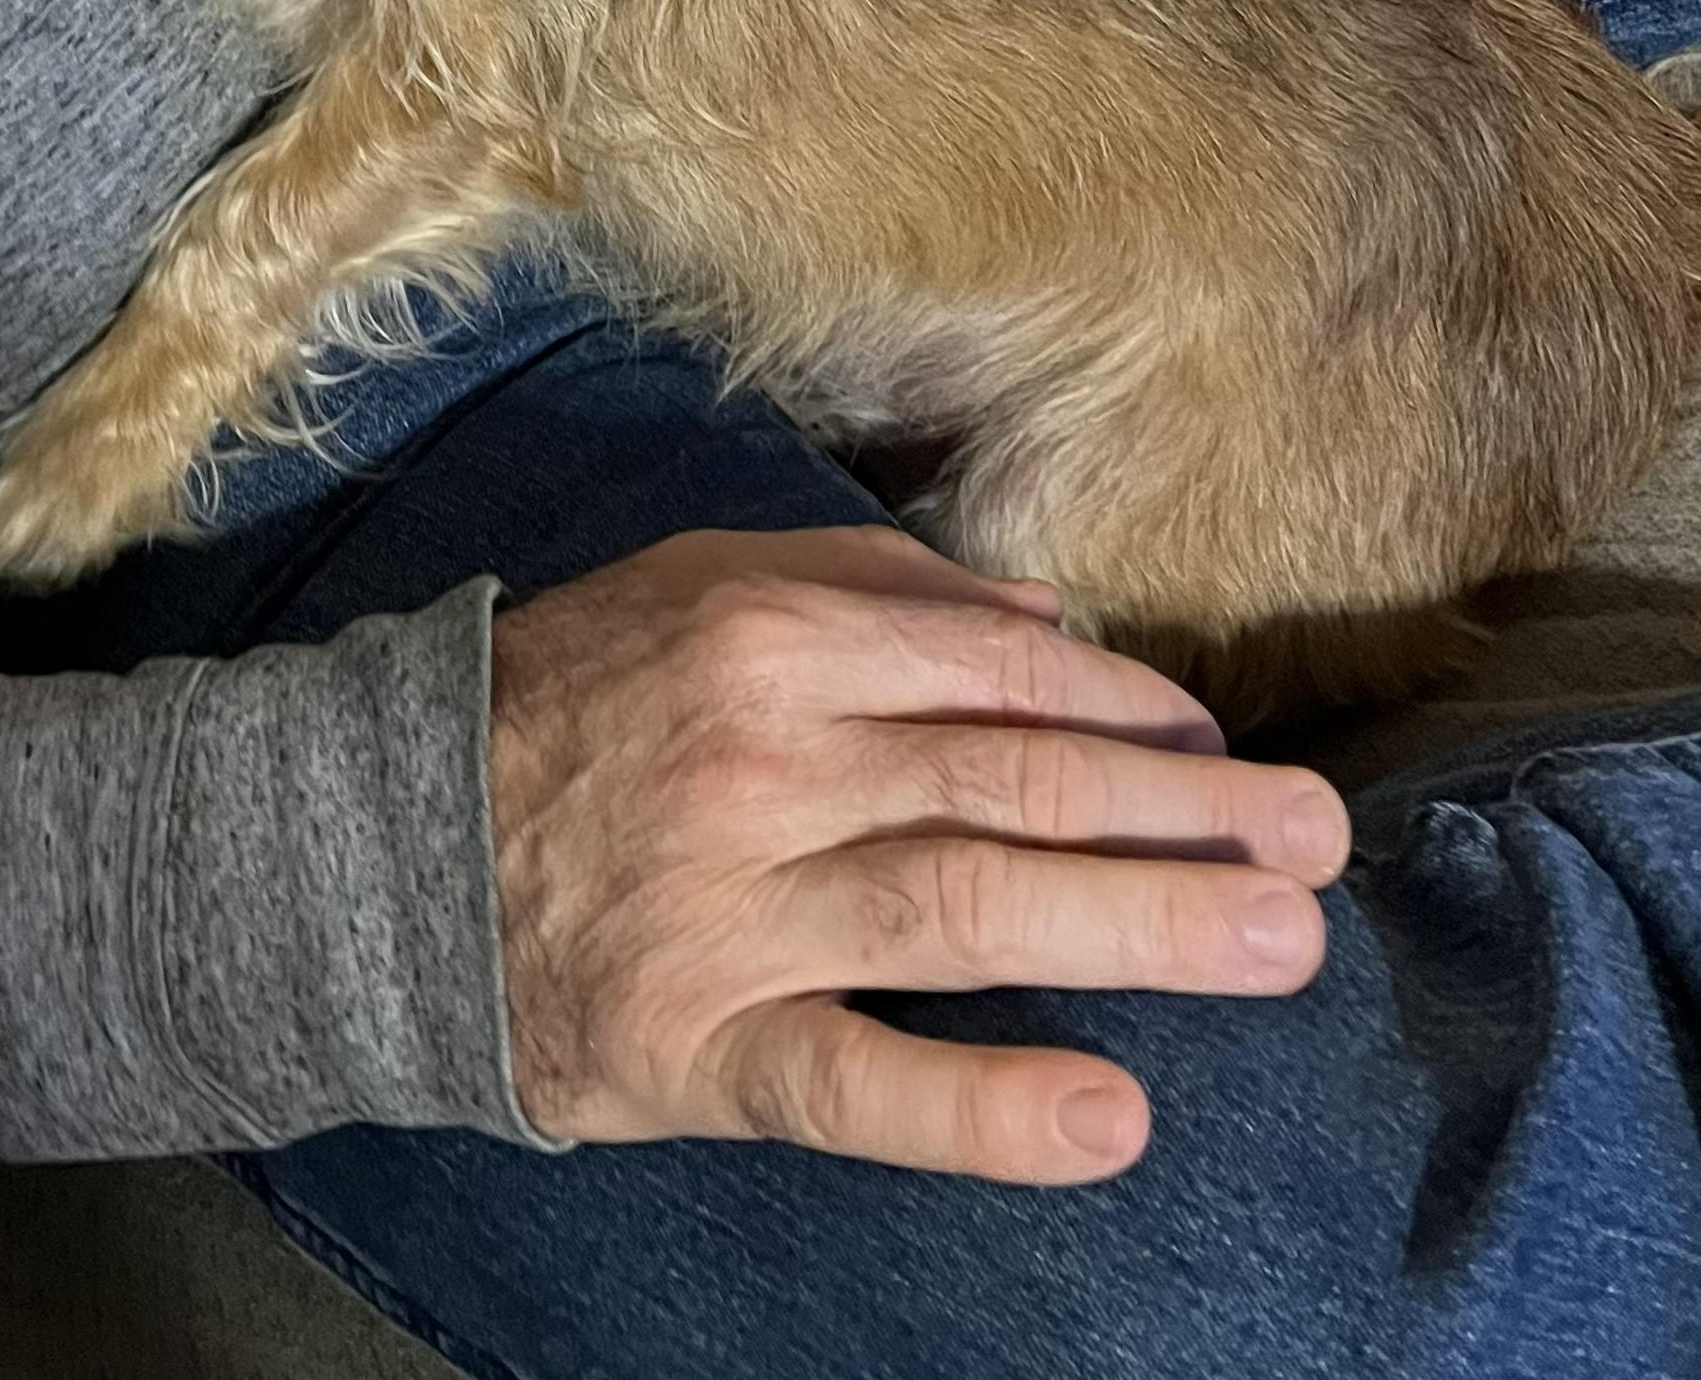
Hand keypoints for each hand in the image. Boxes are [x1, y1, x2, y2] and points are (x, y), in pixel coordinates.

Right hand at [489, 526, 1349, 1184]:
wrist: (383, 840)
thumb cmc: (571, 696)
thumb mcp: (704, 580)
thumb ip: (877, 583)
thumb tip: (1052, 624)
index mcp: (774, 639)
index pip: (997, 678)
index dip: (1130, 714)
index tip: (1224, 744)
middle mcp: (766, 764)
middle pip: (1016, 788)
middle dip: (1186, 814)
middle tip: (1318, 843)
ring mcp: (733, 913)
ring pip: (968, 912)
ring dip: (1141, 927)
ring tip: (1277, 943)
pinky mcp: (697, 1048)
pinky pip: (856, 1085)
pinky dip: (984, 1108)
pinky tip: (1107, 1119)